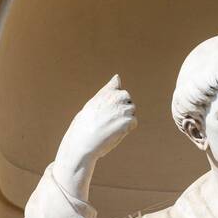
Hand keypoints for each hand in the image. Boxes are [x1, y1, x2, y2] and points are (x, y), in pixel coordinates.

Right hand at [54, 75, 136, 199]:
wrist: (83, 141)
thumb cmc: (86, 124)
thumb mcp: (95, 101)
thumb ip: (108, 90)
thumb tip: (117, 77)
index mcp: (108, 91)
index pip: (120, 90)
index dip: (114, 103)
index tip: (104, 112)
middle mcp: (117, 97)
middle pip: (128, 101)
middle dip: (122, 110)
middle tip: (107, 121)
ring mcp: (123, 109)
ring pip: (132, 112)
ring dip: (124, 120)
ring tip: (110, 126)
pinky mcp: (128, 121)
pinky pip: (134, 122)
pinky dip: (127, 129)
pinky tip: (114, 132)